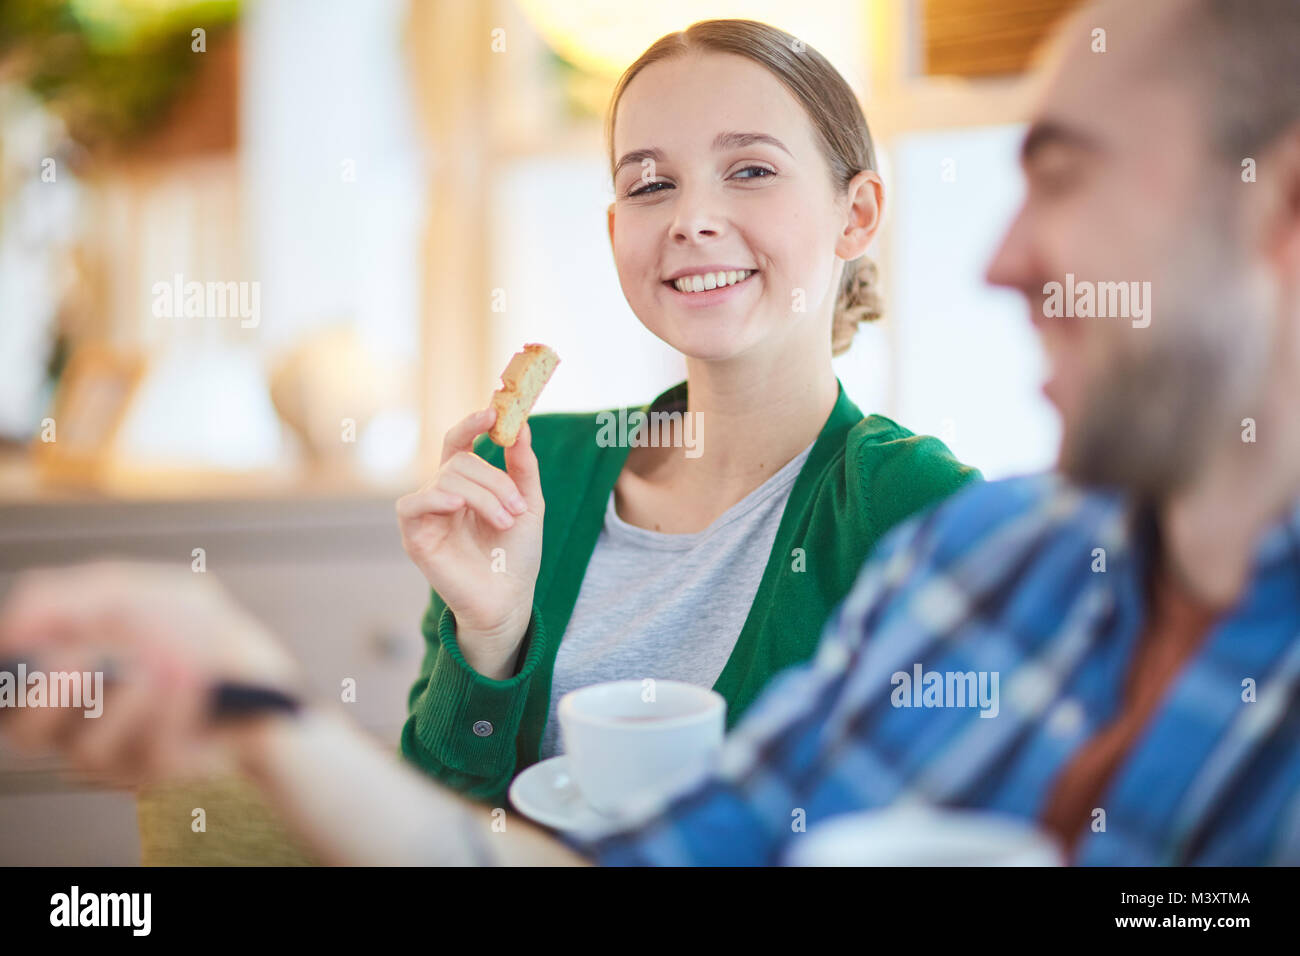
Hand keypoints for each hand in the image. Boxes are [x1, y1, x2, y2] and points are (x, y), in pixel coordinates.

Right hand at [0, 561, 302, 788]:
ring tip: (164, 659)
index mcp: (54, 680)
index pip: (7, 697)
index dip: (10, 681)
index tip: (30, 650)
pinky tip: (190, 677)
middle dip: (48, 696)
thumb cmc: (183, 623)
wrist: (252, 657)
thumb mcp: (124, 591)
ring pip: (89, 748)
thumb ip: (61, 599)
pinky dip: (172, 708)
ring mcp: (115, 753)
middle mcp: (74, 724)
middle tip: (78, 661)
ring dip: (129, 698)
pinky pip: (150, 753)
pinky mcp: (159, 769)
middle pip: (28, 733)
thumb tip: (13, 626)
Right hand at [396, 407, 544, 678]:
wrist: (509, 599)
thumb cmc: (516, 555)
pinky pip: (413, 503)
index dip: (471, 424)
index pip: (459, 442)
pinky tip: (458, 505)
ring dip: (483, 496)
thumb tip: (522, 426)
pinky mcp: (414, 536)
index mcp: (466, 483)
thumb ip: (523, 466)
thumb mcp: (528, 504)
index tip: (492, 413)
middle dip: (494, 480)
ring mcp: (427, 514)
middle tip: (518, 507)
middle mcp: (442, 494)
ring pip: (447, 479)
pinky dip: (436, 498)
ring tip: (506, 521)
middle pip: (460, 461)